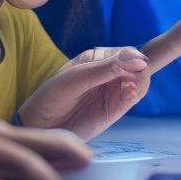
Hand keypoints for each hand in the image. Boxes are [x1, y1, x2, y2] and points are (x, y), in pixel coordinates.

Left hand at [17, 47, 149, 139]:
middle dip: (139, 71)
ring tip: (128, 91)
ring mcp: (113, 90)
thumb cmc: (51, 97)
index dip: (136, 56)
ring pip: (139, 81)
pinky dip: (135, 95)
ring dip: (139, 84)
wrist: (40, 128)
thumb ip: (106, 68)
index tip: (140, 63)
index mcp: (98, 58)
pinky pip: (133, 97)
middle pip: (138, 66)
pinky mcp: (116, 108)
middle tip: (131, 81)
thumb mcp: (76, 78)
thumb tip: (138, 60)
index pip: (127, 52)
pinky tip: (128, 97)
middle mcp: (109, 72)